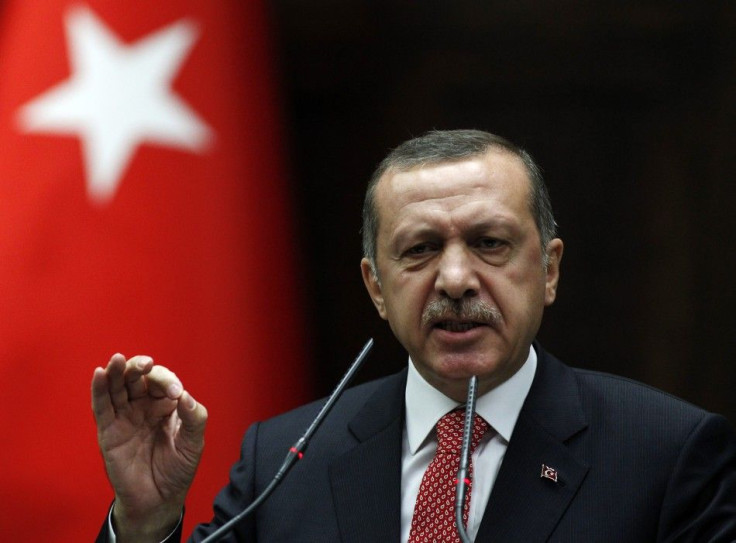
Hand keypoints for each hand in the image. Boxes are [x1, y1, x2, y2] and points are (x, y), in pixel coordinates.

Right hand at [91, 354, 207, 541]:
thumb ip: (194, 418)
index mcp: (166, 405)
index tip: (176, 393)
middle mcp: (143, 406)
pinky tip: (100, 374)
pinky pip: (102, 407)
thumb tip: (185, 395)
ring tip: (118, 359)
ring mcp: (125, 417)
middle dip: (140, 367)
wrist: (158, 500)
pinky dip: (99, 389)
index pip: (163, 382)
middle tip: (146, 365)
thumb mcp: (194, 444)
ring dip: (116, 372)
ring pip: (117, 387)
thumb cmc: (177, 470)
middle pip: (137, 378)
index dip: (167, 381)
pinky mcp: (109, 431)